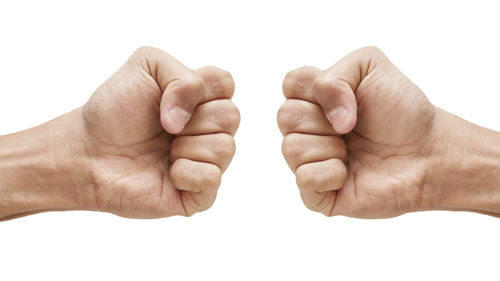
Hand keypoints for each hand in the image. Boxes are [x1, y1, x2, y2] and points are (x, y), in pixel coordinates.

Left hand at [79, 47, 238, 217]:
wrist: (87, 151)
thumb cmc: (115, 110)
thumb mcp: (146, 65)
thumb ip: (182, 76)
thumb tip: (187, 119)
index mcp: (200, 99)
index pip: (227, 84)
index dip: (199, 89)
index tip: (168, 97)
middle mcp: (207, 130)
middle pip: (231, 116)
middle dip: (192, 119)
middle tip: (164, 127)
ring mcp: (204, 162)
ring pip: (225, 148)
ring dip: (186, 147)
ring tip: (163, 151)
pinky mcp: (197, 193)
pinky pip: (213, 179)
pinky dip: (187, 174)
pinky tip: (168, 174)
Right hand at [278, 46, 499, 217]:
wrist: (428, 152)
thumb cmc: (402, 111)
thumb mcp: (370, 65)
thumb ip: (334, 75)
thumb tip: (329, 119)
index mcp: (315, 99)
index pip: (289, 84)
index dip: (318, 90)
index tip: (349, 98)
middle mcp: (308, 130)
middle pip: (285, 117)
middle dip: (324, 119)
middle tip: (352, 127)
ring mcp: (311, 162)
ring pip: (291, 148)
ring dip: (331, 147)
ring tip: (353, 151)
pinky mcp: (318, 193)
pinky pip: (303, 178)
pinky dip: (331, 174)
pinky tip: (349, 174)